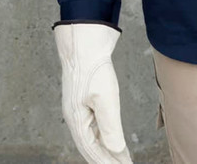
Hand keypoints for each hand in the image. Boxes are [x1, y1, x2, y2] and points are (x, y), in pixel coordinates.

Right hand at [54, 22, 132, 163]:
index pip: (92, 150)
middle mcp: (75, 119)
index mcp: (76, 121)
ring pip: (93, 137)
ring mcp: (79, 110)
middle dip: (107, 159)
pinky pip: (94, 126)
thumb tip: (115, 151)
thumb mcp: (105, 98)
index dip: (107, 162)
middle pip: (91, 147)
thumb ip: (110, 127)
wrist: (85, 44)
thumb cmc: (93, 69)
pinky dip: (104, 136)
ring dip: (107, 149)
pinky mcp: (85, 102)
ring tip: (121, 159)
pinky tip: (112, 139)